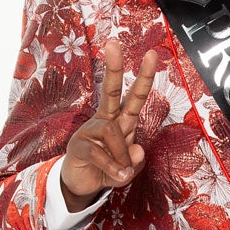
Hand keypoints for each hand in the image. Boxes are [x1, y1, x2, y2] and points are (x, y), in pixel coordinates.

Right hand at [60, 41, 156, 208]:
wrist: (80, 186)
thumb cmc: (106, 172)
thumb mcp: (126, 171)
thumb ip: (135, 163)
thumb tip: (137, 150)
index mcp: (121, 122)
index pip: (134, 98)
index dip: (144, 78)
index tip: (152, 55)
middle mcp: (106, 121)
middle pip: (110, 91)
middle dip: (113, 68)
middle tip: (113, 43)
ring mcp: (90, 131)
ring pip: (110, 130)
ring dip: (121, 153)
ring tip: (121, 170)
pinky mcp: (78, 145)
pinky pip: (97, 151)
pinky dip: (110, 166)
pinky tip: (116, 175)